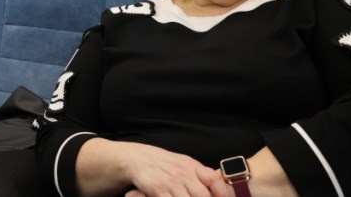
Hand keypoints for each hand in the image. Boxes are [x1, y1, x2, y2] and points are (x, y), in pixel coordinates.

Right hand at [79, 138, 230, 196]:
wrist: (125, 158)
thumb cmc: (152, 164)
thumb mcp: (175, 164)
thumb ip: (193, 174)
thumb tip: (214, 185)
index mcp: (189, 165)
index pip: (214, 179)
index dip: (224, 194)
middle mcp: (181, 171)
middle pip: (203, 194)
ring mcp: (168, 179)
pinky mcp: (154, 187)